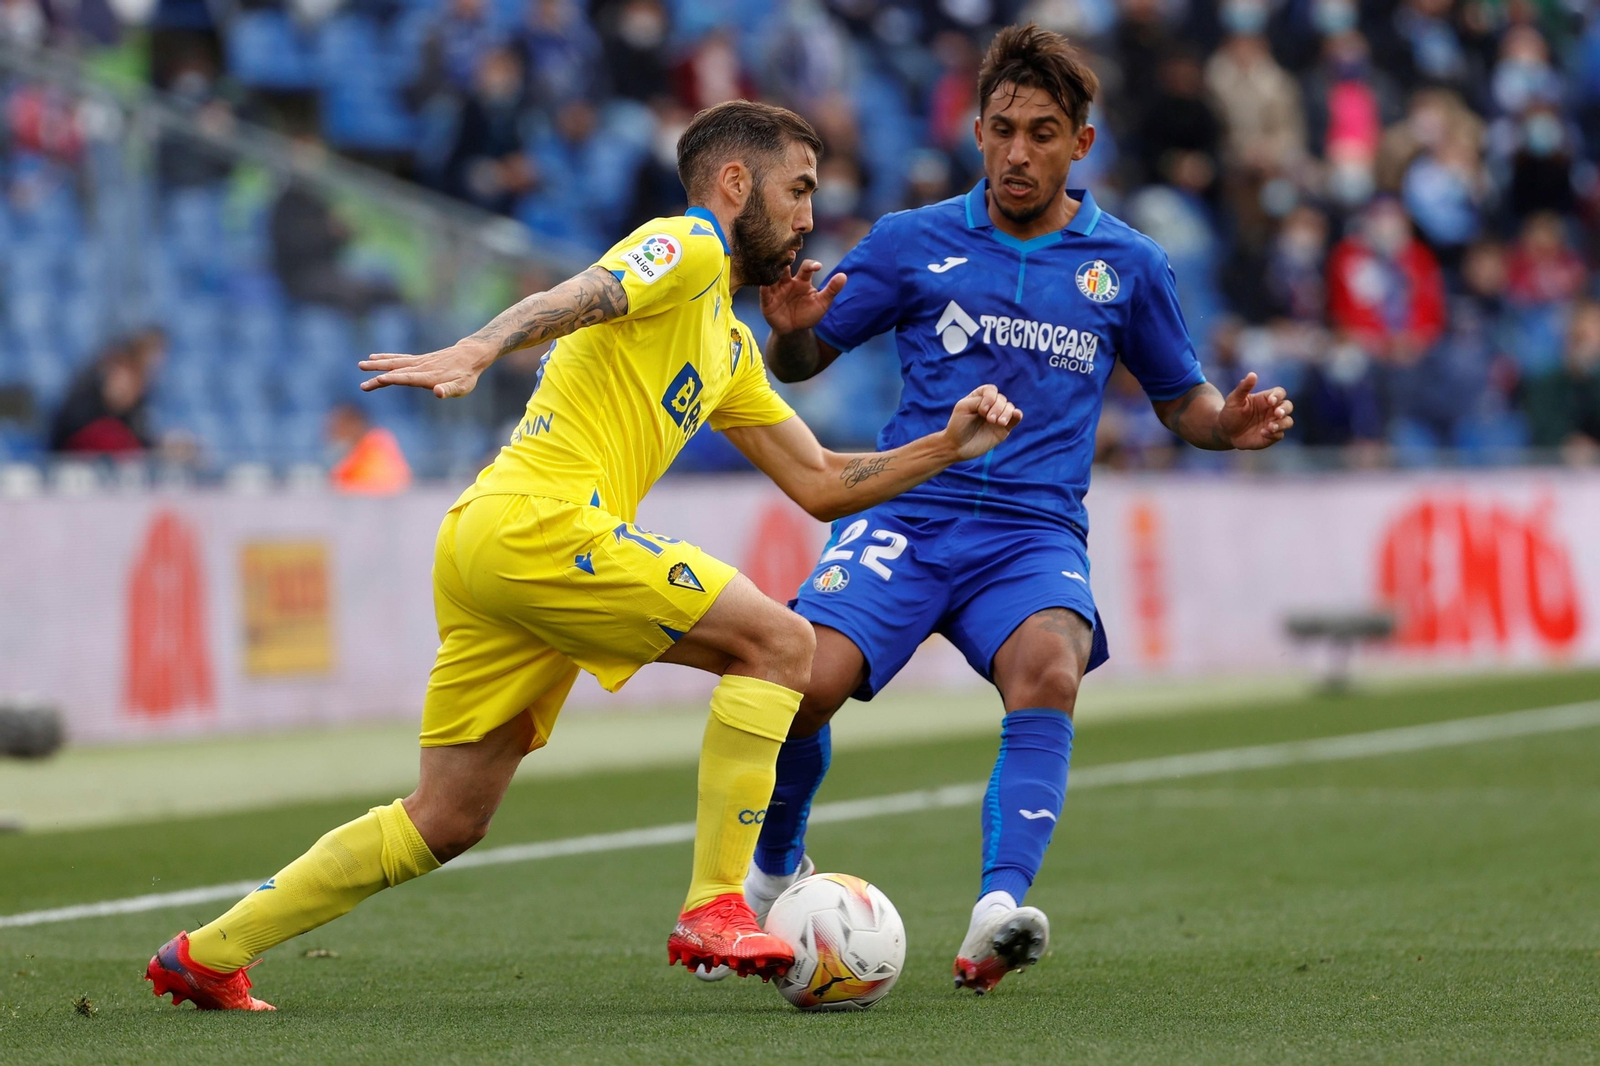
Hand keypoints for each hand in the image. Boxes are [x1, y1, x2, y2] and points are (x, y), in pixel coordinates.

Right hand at [358, 341, 494, 397]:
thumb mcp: (462, 387)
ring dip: (378, 364)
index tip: (379, 380)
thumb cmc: (466, 376)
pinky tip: (375, 357)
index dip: (394, 379)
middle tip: (363, 382)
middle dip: (379, 375)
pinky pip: (399, 358)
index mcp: (430, 377)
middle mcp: (421, 367)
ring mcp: (419, 362)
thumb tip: (438, 393)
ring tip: (361, 364)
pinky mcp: (418, 360)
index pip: (408, 378)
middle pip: (397, 370)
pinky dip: (386, 357)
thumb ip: (449, 390)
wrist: (470, 356)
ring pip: (395, 363)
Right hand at [760, 259, 846, 333]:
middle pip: (786, 267)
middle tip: (790, 252)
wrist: (795, 331)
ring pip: (773, 277)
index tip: (818, 267)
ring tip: (773, 264)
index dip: (811, 265)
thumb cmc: (809, 314)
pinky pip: (764, 292)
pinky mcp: (767, 301)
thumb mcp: (822, 303)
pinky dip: (764, 288)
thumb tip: (844, 276)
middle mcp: (788, 282)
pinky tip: (764, 284)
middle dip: (786, 259)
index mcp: (802, 280)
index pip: (806, 267)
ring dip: (773, 270)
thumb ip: (831, 290)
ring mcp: (776, 290)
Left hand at [944, 384, 1022, 460]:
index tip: (981, 410)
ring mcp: (998, 416)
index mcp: (980, 397)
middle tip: (989, 419)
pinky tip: (1016, 414)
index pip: (991, 390)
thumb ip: (979, 400)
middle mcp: (990, 405)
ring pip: (1009, 407)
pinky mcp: (1004, 428)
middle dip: (997, 408)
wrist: (958, 447)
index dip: (989, 398)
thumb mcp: (963, 407)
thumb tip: (999, 403)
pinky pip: (1015, 418)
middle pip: (1001, 399)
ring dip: (1006, 413)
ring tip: (998, 423)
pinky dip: (1017, 415)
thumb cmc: (958, 425)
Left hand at [1218, 372, 1293, 448]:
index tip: (1270, 401)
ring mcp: (1273, 423)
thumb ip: (1243, 388)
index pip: (1280, 393)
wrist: (1225, 431)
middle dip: (1285, 409)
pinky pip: (1279, 435)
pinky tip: (1262, 433)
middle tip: (1277, 413)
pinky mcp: (1272, 436)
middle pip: (1288, 406)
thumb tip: (1252, 374)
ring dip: (1282, 424)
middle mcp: (1273, 410)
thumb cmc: (1231, 413)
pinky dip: (1274, 434)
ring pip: (1288, 421)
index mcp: (1266, 399)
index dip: (1278, 396)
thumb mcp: (1234, 400)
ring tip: (1270, 427)